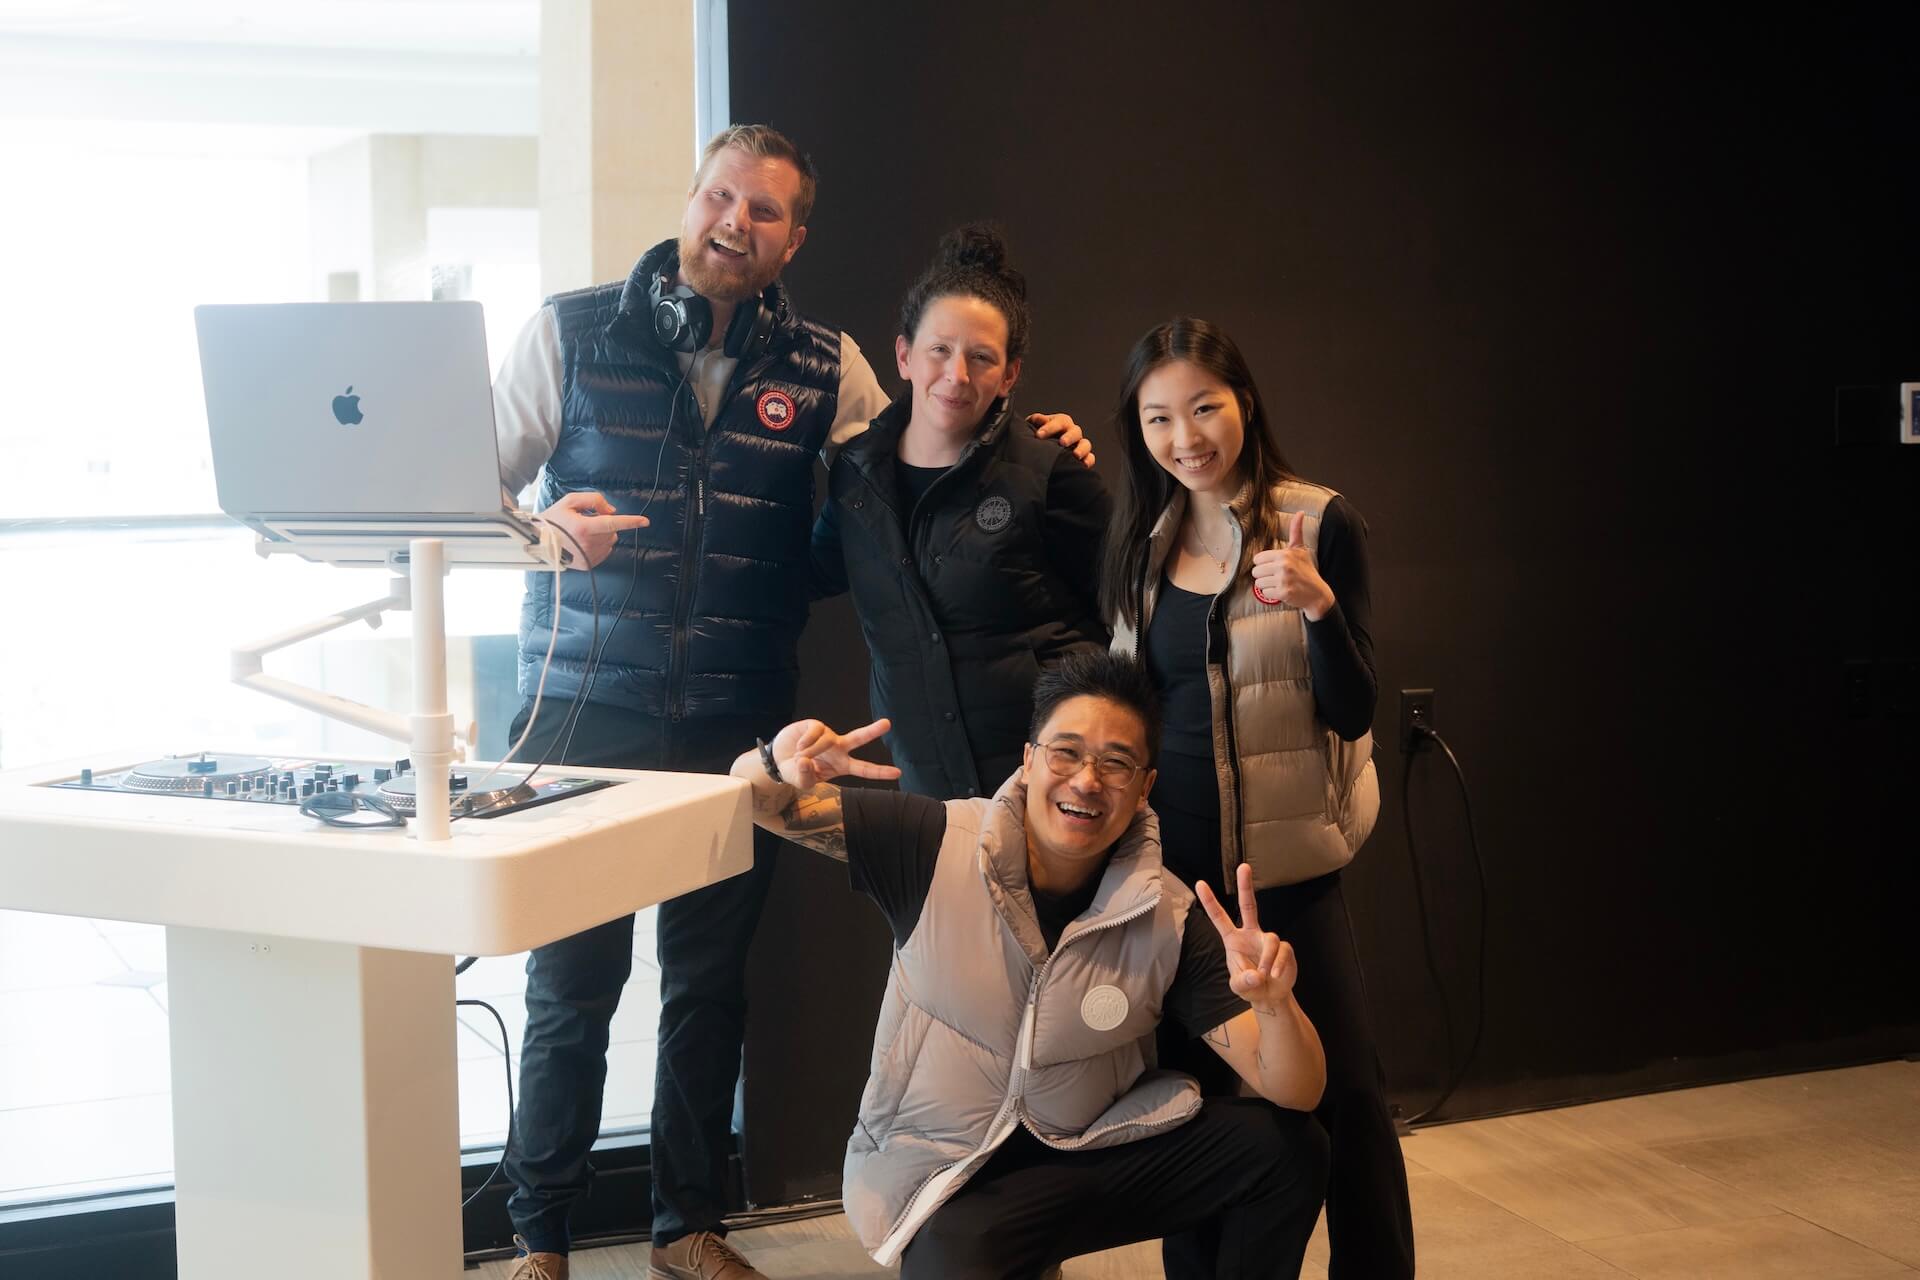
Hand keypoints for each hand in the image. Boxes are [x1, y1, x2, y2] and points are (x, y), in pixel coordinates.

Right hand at [537, 490, 649, 568]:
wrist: (538, 541)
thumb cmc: (554, 519)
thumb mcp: (570, 501)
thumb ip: (593, 500)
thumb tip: (612, 511)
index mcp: (583, 527)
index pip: (612, 523)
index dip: (630, 522)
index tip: (645, 521)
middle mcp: (587, 544)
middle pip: (612, 532)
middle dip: (605, 524)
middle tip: (586, 522)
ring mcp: (588, 557)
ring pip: (609, 542)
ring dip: (603, 535)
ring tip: (582, 533)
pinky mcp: (587, 565)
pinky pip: (604, 552)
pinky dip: (599, 545)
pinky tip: (584, 542)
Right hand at [770, 717, 900, 788]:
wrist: (780, 759)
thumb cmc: (797, 772)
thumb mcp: (801, 782)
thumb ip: (805, 776)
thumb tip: (805, 760)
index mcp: (842, 766)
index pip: (864, 769)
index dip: (880, 772)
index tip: (898, 773)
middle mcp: (839, 749)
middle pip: (858, 738)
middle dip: (873, 731)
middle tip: (888, 723)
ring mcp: (828, 735)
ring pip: (825, 741)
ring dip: (810, 751)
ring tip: (798, 757)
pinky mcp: (815, 726)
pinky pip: (814, 732)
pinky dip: (805, 742)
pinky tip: (798, 747)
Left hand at [1027, 412, 1095, 467]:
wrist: (1041, 450)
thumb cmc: (1039, 436)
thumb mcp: (1035, 426)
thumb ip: (1036, 420)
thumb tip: (1038, 419)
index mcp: (1062, 422)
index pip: (1059, 422)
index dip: (1049, 428)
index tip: (1038, 435)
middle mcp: (1072, 432)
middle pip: (1075, 432)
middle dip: (1069, 437)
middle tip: (1062, 443)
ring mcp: (1079, 445)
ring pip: (1086, 444)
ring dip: (1081, 449)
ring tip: (1076, 455)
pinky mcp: (1083, 457)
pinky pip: (1090, 458)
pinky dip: (1088, 461)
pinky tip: (1083, 465)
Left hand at [1195, 863, 1299, 1016]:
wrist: (1270, 996)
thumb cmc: (1249, 986)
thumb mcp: (1238, 987)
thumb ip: (1243, 982)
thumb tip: (1257, 974)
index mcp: (1233, 940)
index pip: (1220, 918)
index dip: (1210, 901)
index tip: (1200, 884)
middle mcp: (1251, 934)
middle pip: (1248, 906)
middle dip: (1245, 886)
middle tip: (1243, 866)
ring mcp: (1267, 940)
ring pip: (1270, 940)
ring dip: (1267, 960)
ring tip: (1264, 975)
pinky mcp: (1284, 948)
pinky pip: (1282, 951)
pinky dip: (1278, 965)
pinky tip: (1275, 975)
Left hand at [1249, 511, 1333, 618]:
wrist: (1317, 593)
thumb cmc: (1306, 570)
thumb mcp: (1300, 549)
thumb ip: (1296, 531)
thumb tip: (1300, 512)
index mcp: (1285, 554)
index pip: (1257, 559)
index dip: (1263, 564)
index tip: (1273, 567)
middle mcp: (1283, 565)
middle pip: (1256, 571)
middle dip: (1264, 576)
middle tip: (1276, 577)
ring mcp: (1283, 580)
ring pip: (1259, 583)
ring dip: (1267, 586)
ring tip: (1279, 584)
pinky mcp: (1283, 593)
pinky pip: (1265, 593)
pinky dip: (1271, 595)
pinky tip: (1281, 591)